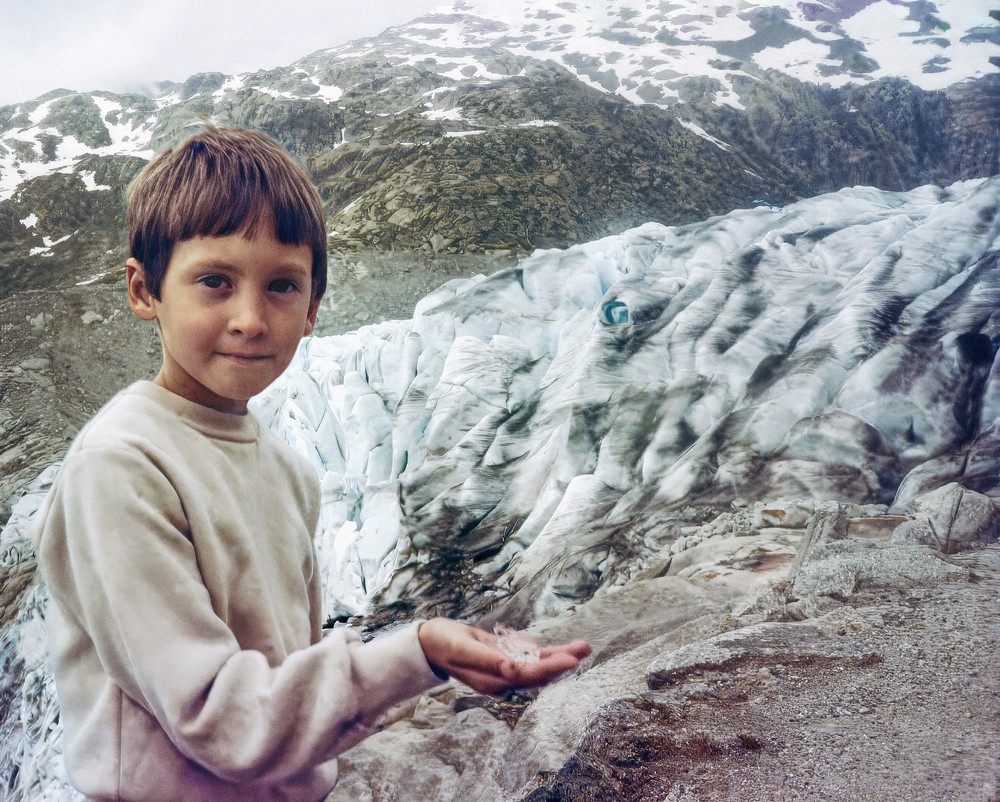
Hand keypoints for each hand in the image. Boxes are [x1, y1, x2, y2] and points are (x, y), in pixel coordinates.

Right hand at [417, 618, 590, 694]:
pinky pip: (531, 656)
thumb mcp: (463, 650)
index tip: (571, 659)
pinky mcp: (506, 658)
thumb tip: (514, 670)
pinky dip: (547, 651)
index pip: (527, 676)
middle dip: (562, 661)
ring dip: (560, 655)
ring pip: (538, 664)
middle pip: (538, 673)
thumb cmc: (444, 643)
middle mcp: (503, 679)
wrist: (431, 641)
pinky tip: (564, 647)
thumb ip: (489, 661)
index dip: (550, 668)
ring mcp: (506, 669)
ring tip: (584, 645)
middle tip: (585, 648)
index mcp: (493, 681)